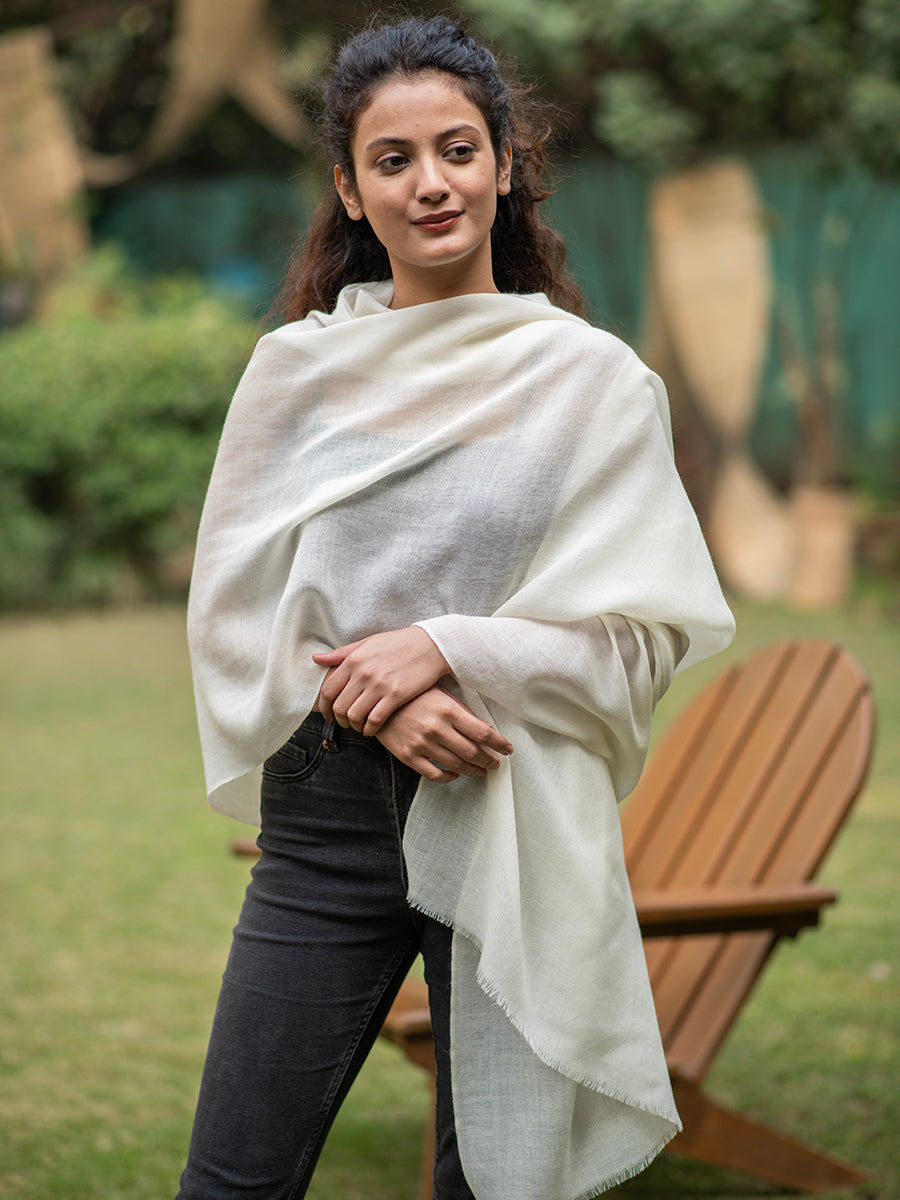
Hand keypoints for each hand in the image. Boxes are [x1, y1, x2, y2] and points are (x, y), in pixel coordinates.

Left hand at [313, 627, 449, 734]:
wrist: (431, 645)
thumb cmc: (398, 644)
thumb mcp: (368, 643)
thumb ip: (342, 654)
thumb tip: (316, 659)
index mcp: (354, 660)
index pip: (328, 690)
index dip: (325, 708)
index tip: (330, 715)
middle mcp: (363, 673)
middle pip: (339, 706)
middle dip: (340, 720)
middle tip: (346, 723)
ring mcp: (379, 685)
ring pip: (355, 715)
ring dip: (354, 726)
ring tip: (359, 726)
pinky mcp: (396, 695)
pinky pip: (375, 719)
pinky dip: (370, 729)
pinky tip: (372, 729)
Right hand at [375, 686, 513, 782]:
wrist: (377, 702)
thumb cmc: (413, 694)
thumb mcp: (440, 694)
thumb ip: (462, 710)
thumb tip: (485, 727)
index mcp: (449, 710)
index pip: (483, 733)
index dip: (500, 744)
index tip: (508, 749)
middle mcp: (437, 728)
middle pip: (473, 752)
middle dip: (489, 760)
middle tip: (496, 763)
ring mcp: (422, 744)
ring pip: (457, 765)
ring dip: (474, 771)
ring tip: (482, 771)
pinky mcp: (409, 756)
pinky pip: (434, 774)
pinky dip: (449, 777)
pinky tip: (455, 774)